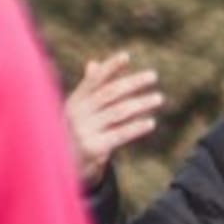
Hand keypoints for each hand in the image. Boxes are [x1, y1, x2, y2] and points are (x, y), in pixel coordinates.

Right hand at [64, 51, 163, 185]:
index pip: (94, 80)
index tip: (127, 56)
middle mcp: (77, 113)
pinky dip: (136, 128)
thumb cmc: (77, 133)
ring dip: (141, 103)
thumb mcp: (79, 111)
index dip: (110, 67)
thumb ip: (89, 89)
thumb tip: (94, 63)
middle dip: (132, 83)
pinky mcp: (93, 148)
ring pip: (118, 112)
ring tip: (159, 98)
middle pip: (110, 93)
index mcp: (74, 101)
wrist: (64, 167)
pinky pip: (119, 135)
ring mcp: (84, 130)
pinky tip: (151, 122)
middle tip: (153, 76)